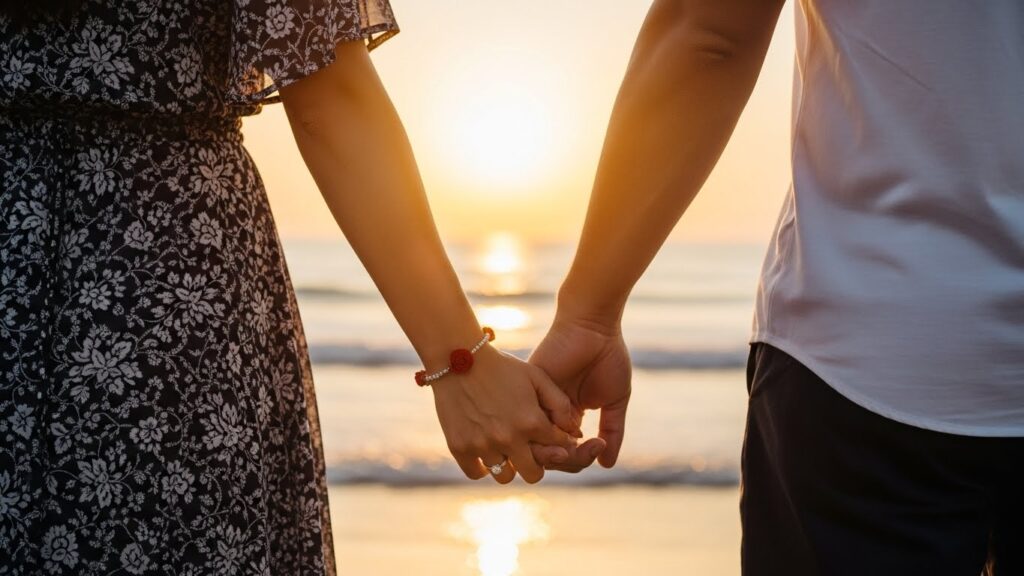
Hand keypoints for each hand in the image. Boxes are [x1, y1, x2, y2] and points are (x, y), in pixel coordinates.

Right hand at [431, 345, 582, 483]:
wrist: (458, 358)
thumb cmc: (501, 366)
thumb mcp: (536, 377)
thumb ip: (559, 403)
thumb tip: (573, 431)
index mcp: (531, 421)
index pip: (558, 447)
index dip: (559, 443)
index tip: (552, 437)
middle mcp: (509, 438)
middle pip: (534, 475)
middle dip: (537, 464)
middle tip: (529, 452)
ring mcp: (483, 444)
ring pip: (504, 477)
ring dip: (508, 466)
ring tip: (505, 451)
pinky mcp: (460, 447)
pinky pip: (476, 473)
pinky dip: (482, 466)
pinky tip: (485, 451)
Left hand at [529, 312, 631, 470]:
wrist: (594, 325)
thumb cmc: (607, 356)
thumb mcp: (616, 400)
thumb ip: (613, 431)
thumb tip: (606, 464)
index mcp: (568, 416)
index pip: (566, 451)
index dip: (581, 458)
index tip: (600, 447)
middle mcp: (549, 413)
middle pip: (550, 452)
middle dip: (572, 459)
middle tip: (591, 449)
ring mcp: (537, 403)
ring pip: (537, 443)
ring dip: (560, 451)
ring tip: (579, 443)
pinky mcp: (529, 390)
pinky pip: (532, 421)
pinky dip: (551, 432)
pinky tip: (569, 429)